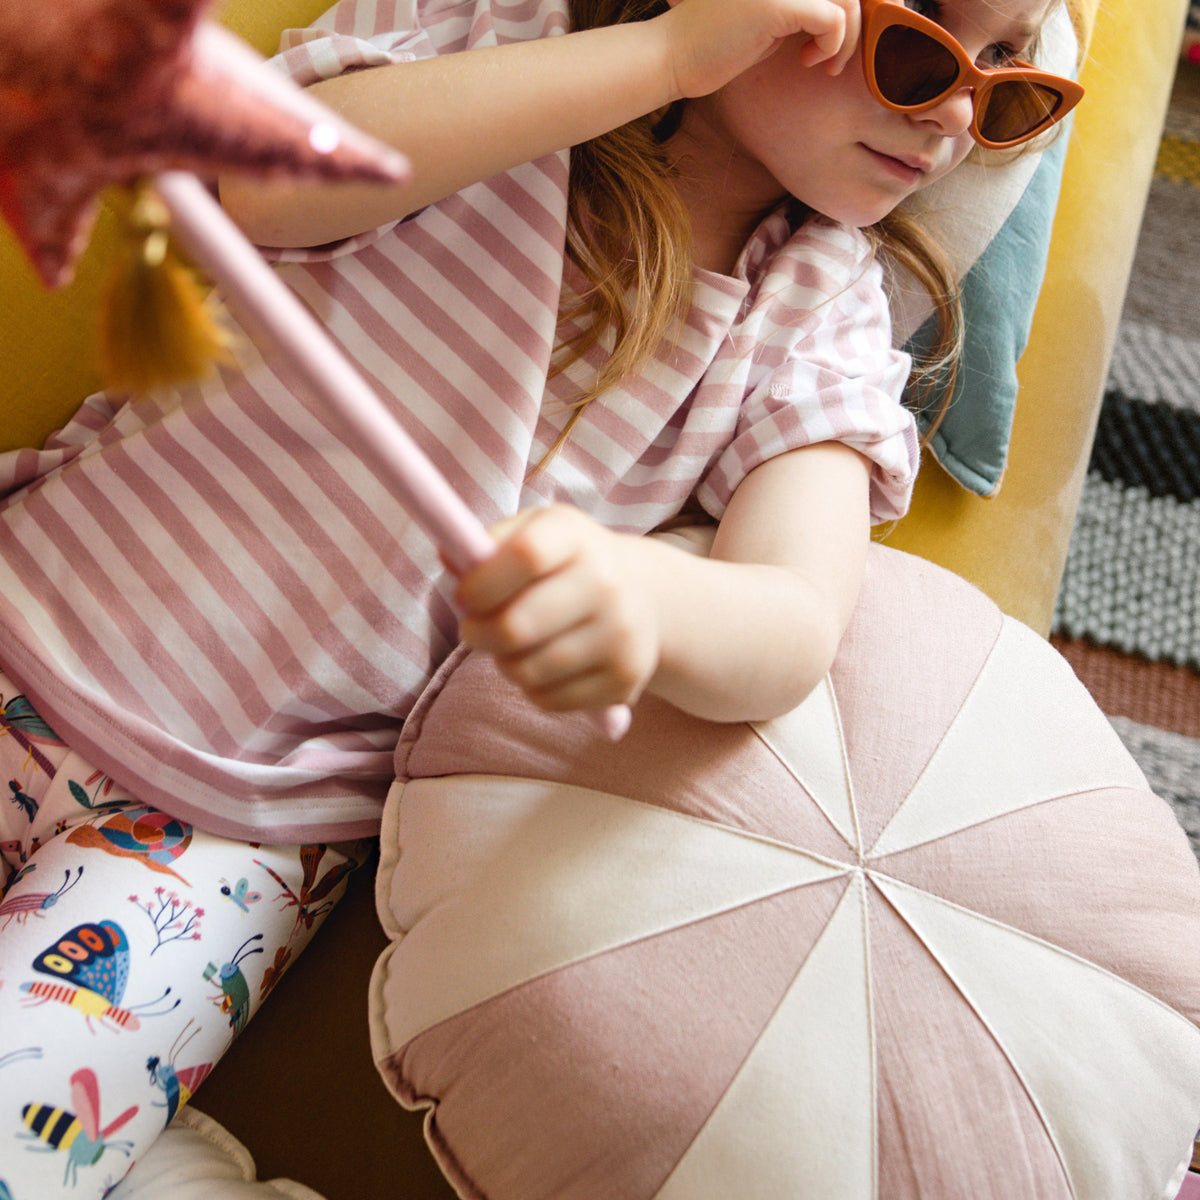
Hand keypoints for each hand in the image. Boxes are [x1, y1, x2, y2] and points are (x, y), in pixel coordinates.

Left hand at [455, 505, 659, 712]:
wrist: (642, 596)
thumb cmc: (566, 564)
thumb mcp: (532, 533)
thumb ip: (487, 544)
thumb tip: (450, 558)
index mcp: (577, 537)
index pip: (525, 556)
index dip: (482, 583)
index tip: (464, 598)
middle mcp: (607, 583)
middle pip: (517, 627)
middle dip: (478, 634)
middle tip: (474, 631)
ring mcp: (621, 634)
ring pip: (527, 671)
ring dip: (505, 663)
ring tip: (516, 645)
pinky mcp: (624, 679)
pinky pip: (548, 700)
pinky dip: (533, 688)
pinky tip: (545, 665)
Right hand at [660, 0, 861, 98]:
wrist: (674, 57)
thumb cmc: (721, 42)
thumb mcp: (774, 13)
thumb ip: (809, 5)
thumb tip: (855, 11)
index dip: (860, 5)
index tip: (846, 34)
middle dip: (861, 19)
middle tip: (840, 52)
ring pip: (849, 0)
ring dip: (847, 38)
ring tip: (823, 61)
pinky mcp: (776, 4)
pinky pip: (832, 21)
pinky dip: (831, 46)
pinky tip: (807, 60)